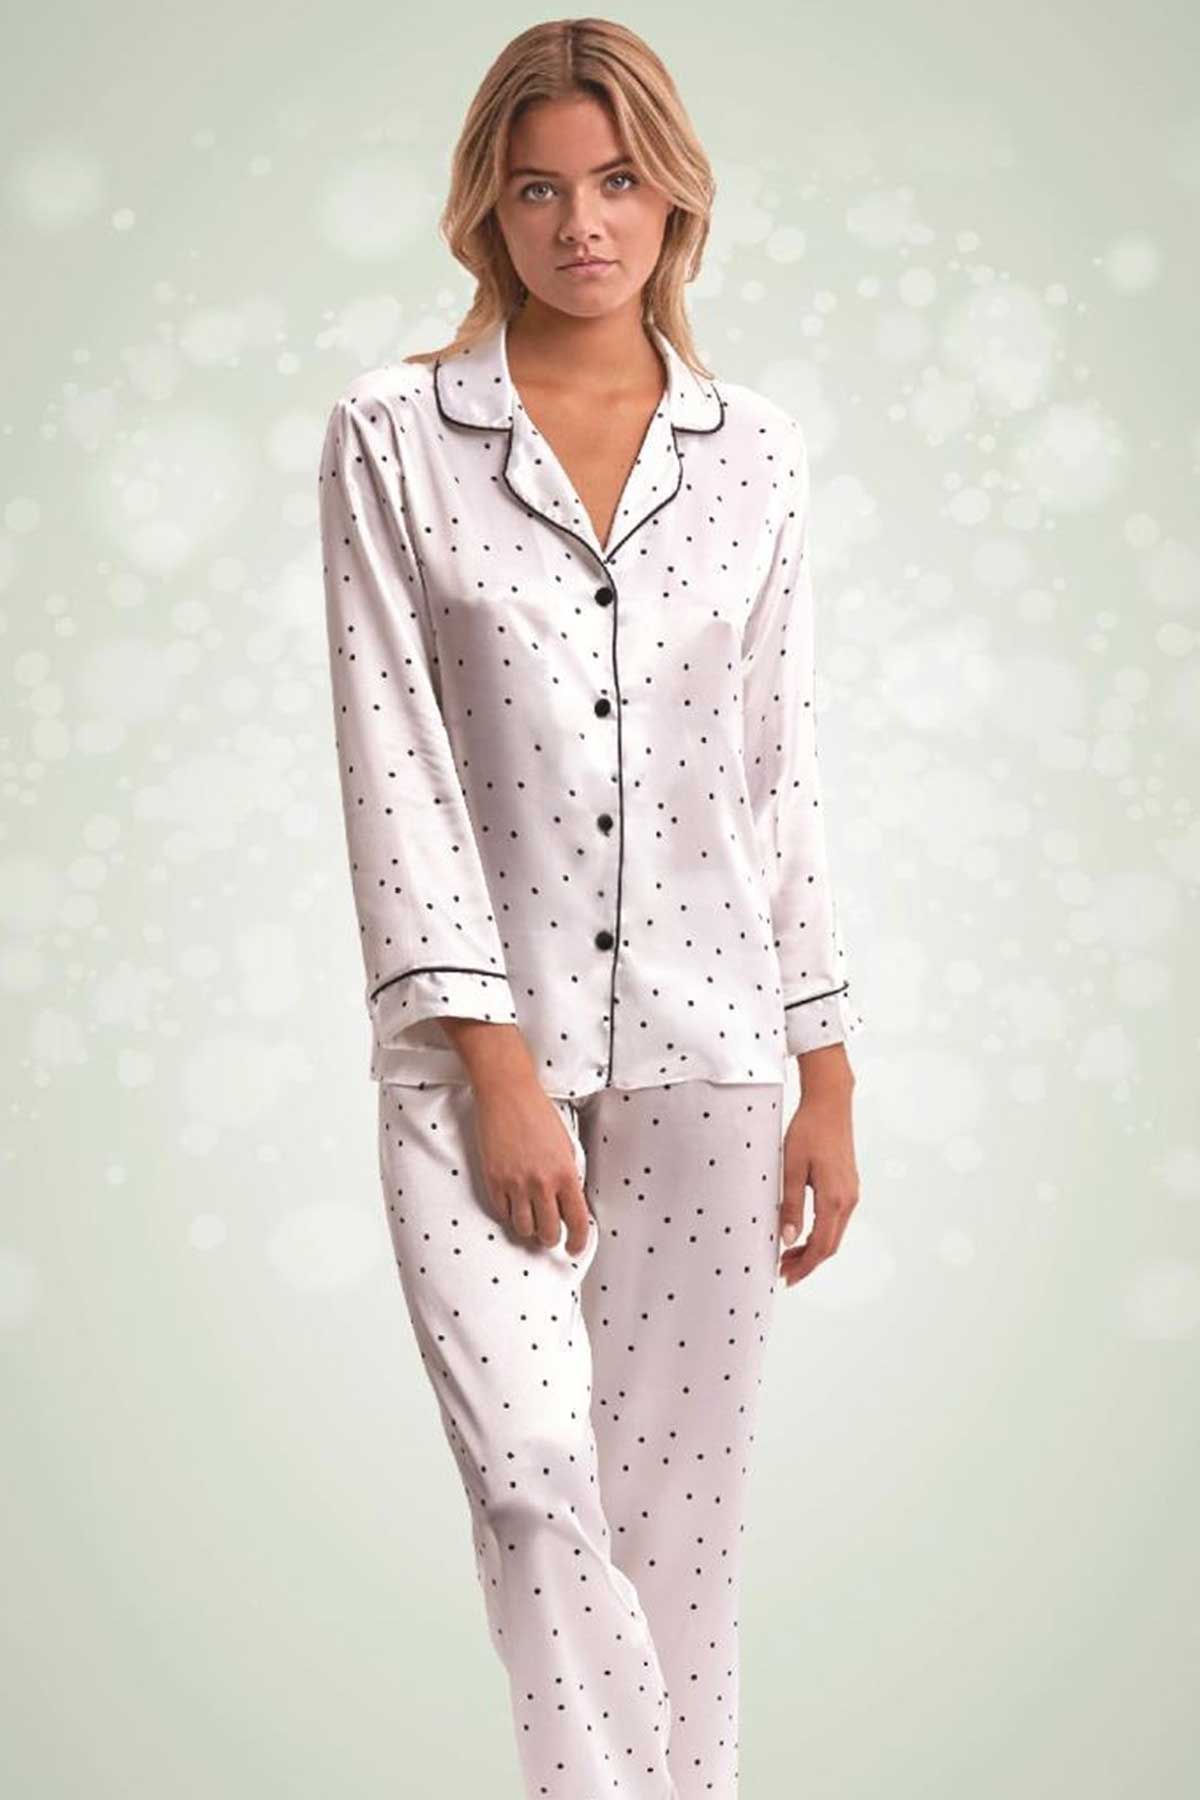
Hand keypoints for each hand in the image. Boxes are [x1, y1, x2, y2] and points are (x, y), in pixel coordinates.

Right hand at [470, 1077, 592, 1255]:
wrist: (508, 1094)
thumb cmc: (537, 1112)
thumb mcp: (566, 1144)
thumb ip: (568, 1174)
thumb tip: (569, 1198)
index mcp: (565, 1173)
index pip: (576, 1221)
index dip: (577, 1241)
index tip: (574, 1247)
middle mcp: (541, 1183)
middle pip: (548, 1232)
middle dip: (551, 1238)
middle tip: (550, 1235)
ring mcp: (515, 1184)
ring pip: (523, 1228)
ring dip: (529, 1230)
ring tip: (530, 1221)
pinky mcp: (493, 1180)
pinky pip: (502, 1213)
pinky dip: (509, 1215)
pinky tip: (513, 1207)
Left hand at [777, 1087, 859, 1285]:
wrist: (830, 1103)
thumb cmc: (809, 1130)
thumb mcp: (791, 1167)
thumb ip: (791, 1205)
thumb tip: (788, 1238)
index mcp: (835, 1198)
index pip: (821, 1246)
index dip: (805, 1266)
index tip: (787, 1277)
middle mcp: (848, 1199)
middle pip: (830, 1244)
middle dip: (808, 1262)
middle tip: (783, 1270)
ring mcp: (851, 1192)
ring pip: (834, 1233)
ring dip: (813, 1248)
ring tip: (789, 1255)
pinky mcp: (848, 1185)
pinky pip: (836, 1219)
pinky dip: (820, 1232)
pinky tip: (803, 1231)